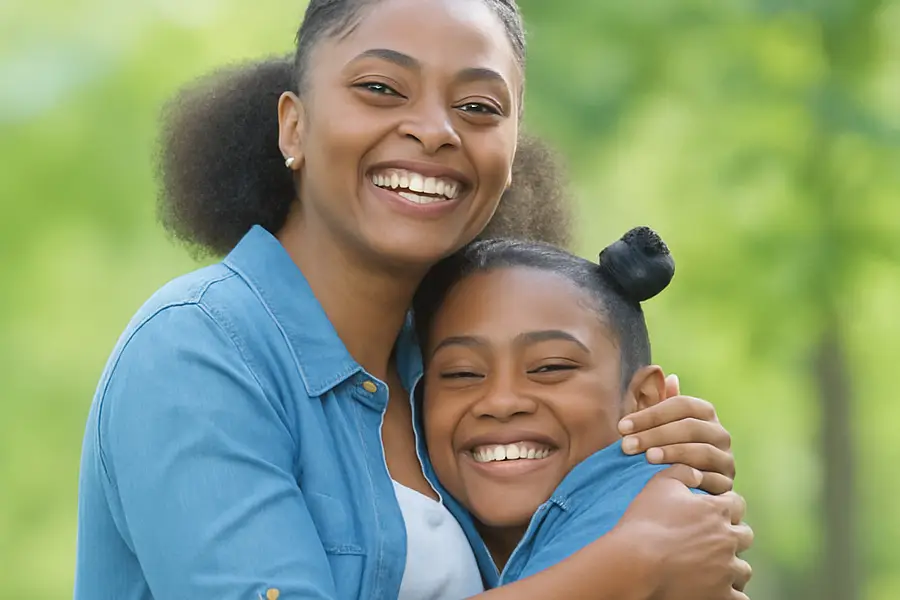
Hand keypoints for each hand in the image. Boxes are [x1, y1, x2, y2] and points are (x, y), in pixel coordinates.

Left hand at [618, 374, 734, 493]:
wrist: (684, 486)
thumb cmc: (664, 449)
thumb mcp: (659, 425)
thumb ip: (659, 402)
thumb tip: (668, 376)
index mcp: (704, 413)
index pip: (681, 405)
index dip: (650, 414)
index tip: (622, 426)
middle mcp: (720, 433)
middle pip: (690, 427)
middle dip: (655, 435)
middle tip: (627, 445)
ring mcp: (726, 459)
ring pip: (702, 452)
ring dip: (672, 453)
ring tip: (647, 458)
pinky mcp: (726, 485)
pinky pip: (712, 481)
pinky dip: (692, 478)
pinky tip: (671, 480)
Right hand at [619, 465, 752, 599]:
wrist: (634, 562)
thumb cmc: (644, 522)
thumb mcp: (660, 484)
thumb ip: (684, 472)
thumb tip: (698, 473)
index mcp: (716, 511)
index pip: (737, 504)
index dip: (725, 506)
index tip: (711, 513)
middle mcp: (727, 539)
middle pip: (744, 536)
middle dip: (731, 536)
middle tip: (711, 541)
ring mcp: (726, 570)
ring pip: (743, 569)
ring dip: (731, 567)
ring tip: (713, 569)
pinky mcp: (721, 595)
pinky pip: (739, 598)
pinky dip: (730, 594)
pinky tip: (716, 590)